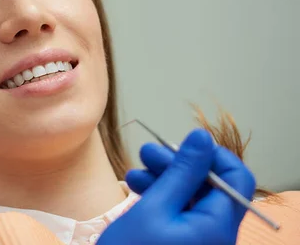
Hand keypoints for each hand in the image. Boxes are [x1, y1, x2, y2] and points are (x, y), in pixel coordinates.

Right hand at [97, 129, 255, 244]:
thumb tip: (202, 137)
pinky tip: (135, 188)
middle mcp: (215, 234)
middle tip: (146, 153)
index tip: (182, 144)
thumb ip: (181, 172)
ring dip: (163, 178)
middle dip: (178, 165)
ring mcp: (198, 240)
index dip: (213, 156)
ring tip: (134, 171)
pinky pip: (178, 213)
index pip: (237, 178)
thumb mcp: (154, 207)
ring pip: (189, 197)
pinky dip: (159, 196)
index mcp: (218, 226)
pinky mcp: (182, 244)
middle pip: (209, 186)